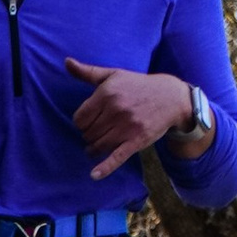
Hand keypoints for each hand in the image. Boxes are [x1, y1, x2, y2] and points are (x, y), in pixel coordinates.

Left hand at [65, 58, 197, 181]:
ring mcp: (126, 127)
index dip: (81, 122)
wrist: (170, 98)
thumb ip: (88, 72)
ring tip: (95, 147)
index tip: (89, 121)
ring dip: (94, 149)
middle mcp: (115, 110)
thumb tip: (66, 62)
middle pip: (88, 133)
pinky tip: (94, 175)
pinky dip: (105, 168)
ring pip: (98, 145)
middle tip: (96, 132)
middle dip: (89, 134)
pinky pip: (117, 157)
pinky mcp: (136, 141)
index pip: (79, 118)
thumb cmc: (137, 85)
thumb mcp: (113, 75)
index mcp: (106, 93)